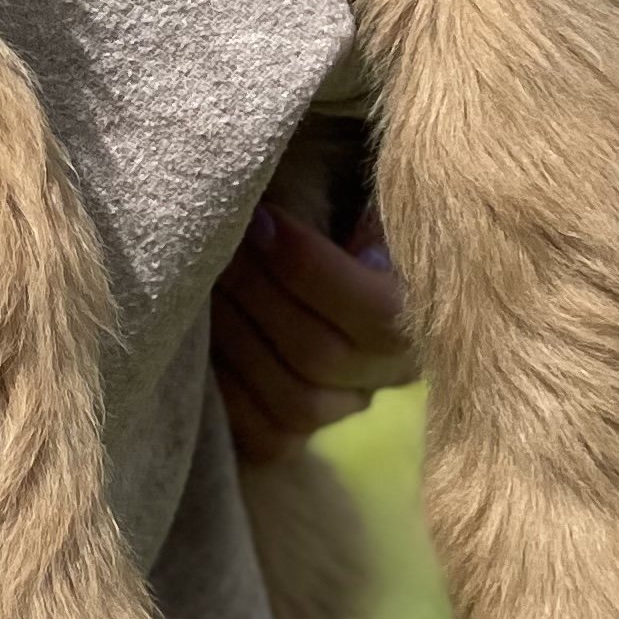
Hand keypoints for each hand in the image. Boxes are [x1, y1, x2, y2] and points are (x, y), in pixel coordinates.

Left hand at [213, 199, 419, 460]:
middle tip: (216, 246)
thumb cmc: (320, 192)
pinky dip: (226, 391)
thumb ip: (340, 195)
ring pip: (294, 402)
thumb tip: (315, 205)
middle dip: (258, 295)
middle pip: (322, 356)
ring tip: (203, 284)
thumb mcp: (340, 180)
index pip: (374, 313)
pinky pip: (266, 438)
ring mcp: (343, 406)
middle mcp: (390, 370)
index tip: (262, 220)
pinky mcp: (295, 432)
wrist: (295, 228)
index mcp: (420, 307)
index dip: (310, 270)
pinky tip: (198, 341)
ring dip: (236, 337)